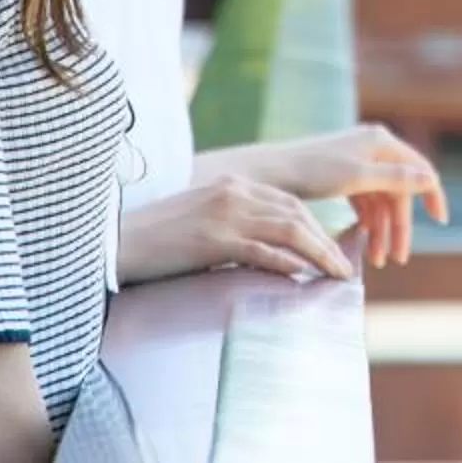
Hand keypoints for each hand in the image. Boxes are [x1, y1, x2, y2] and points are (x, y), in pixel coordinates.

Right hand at [118, 174, 353, 286]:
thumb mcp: (203, 221)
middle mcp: (233, 193)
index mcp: (231, 184)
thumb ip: (236, 226)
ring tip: (336, 276)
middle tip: (344, 267)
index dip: (316, 226)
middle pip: (295, 213)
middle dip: (325, 241)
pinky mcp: (212, 240)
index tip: (331, 249)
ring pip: (288, 229)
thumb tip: (269, 251)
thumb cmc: (158, 238)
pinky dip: (286, 263)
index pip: (288, 201)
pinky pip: (260, 250)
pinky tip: (302, 278)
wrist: (116, 241)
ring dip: (318, 253)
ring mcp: (224, 215)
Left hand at [310, 124, 446, 268]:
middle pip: (398, 191)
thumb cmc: (311, 170)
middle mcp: (372, 148)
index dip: (432, 195)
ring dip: (381, 229)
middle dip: (399, 226)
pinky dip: (367, 221)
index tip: (440, 222)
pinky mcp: (341, 176)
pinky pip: (364, 201)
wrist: (268, 173)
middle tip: (396, 259)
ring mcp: (357, 162)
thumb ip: (396, 178)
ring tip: (376, 260)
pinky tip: (363, 239)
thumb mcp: (357, 177)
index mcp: (381, 142)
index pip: (420, 169)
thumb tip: (431, 179)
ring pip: (380, 200)